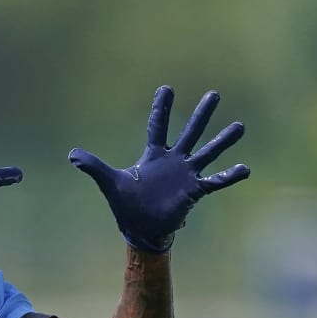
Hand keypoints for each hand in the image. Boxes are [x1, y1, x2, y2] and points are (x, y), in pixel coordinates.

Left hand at [70, 86, 249, 252]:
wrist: (142, 229)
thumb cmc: (127, 206)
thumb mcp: (110, 183)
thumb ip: (94, 167)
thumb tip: (71, 155)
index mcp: (153, 155)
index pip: (158, 126)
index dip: (161, 108)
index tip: (167, 88)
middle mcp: (173, 160)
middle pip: (190, 132)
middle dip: (201, 114)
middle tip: (214, 94)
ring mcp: (186, 174)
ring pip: (208, 152)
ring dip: (223, 140)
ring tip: (240, 126)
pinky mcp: (194, 191)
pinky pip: (215, 181)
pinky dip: (229, 175)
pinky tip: (245, 168)